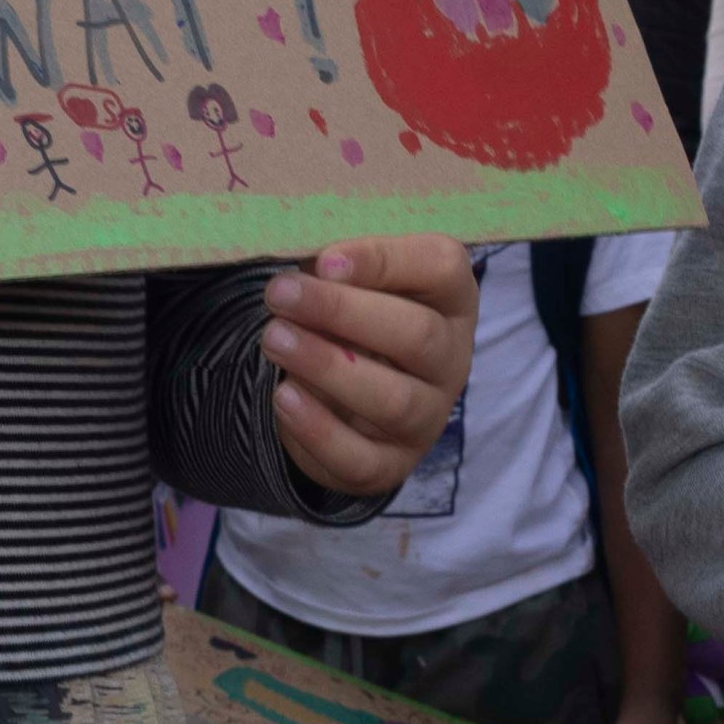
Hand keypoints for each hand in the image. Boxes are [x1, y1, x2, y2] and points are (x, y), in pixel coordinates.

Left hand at [258, 234, 476, 492]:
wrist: (339, 390)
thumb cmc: (348, 312)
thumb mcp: (346, 276)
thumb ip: (334, 260)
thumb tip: (312, 260)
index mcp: (448, 298)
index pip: (442, 268)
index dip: (385, 260)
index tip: (325, 260)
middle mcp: (451, 360)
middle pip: (419, 336)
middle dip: (342, 312)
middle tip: (279, 294)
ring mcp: (428, 417)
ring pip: (395, 400)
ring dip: (328, 367)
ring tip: (273, 339)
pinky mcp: (392, 463)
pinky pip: (363, 457)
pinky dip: (320, 430)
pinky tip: (283, 397)